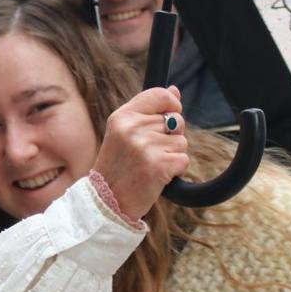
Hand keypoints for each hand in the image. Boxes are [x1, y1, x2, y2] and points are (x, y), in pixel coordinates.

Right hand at [91, 85, 188, 218]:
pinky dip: (176, 170)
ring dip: (173, 155)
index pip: (160, 95)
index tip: (168, 118)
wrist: (106, 201)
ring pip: (182, 141)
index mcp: (122, 117)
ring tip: (150, 164)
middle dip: (171, 136)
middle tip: (149, 152)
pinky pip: (184, 159)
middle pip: (176, 120)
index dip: (172, 105)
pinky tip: (157, 175)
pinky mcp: (158, 165)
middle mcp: (132, 128)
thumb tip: (174, 90)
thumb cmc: (117, 166)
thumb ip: (149, 110)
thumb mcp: (124, 133)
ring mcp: (145, 146)